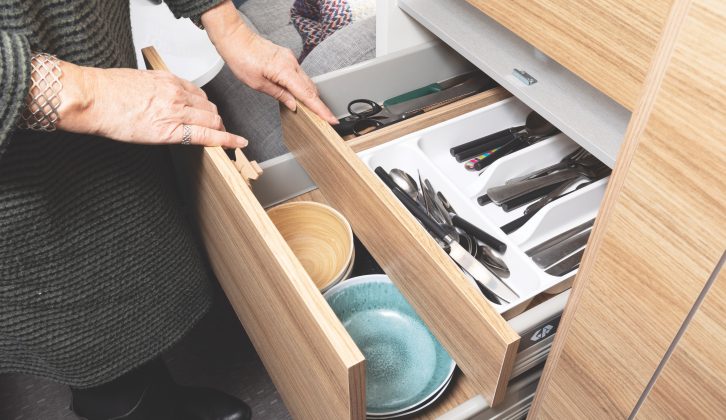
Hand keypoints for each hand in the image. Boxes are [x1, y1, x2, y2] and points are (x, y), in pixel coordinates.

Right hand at [57, 61, 246, 147]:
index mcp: (168, 80)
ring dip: (221, 130)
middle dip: (217, 120)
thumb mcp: (139, 82)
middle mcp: (176, 94)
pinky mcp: (170, 130)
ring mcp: (175, 112)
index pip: (199, 94)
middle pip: (209, 108)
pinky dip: (225, 140)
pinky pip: (205, 136)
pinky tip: (236, 143)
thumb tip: (162, 100)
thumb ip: (157, 90)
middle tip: (221, 131)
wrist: (92, 97)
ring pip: (211, 121)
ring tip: (226, 140)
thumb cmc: (107, 90)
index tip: (214, 114)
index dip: (208, 108)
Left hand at [202, 2, 337, 124]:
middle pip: (311, 88)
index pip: (308, 95)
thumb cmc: (242, 58)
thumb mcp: (258, 84)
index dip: (321, 109)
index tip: (331, 119)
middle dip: (318, 104)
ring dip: (310, 96)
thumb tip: (293, 104)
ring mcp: (290, 59)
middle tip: (324, 119)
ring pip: (306, 81)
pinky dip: (302, 86)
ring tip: (313, 110)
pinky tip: (299, 94)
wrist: (235, 39)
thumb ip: (279, 94)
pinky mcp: (286, 57)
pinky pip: (299, 75)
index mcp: (285, 71)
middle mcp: (291, 63)